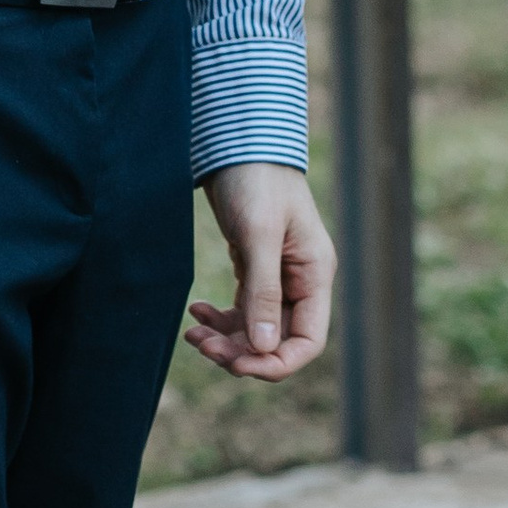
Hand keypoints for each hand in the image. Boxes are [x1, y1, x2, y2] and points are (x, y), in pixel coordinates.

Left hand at [187, 162, 335, 381]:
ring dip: (225, 339)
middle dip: (240, 351)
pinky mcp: (256, 269)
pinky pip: (242, 311)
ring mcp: (278, 278)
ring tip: (192, 332)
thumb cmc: (256, 181)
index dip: (274, 363)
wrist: (239, 143)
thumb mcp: (259, 235)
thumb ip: (263, 292)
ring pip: (256, 331)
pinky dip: (219, 319)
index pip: (307, 342)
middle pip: (277, 342)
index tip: (235, 364)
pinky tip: (195, 310)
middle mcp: (301, 283)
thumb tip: (264, 348)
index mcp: (315, 276)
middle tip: (200, 344)